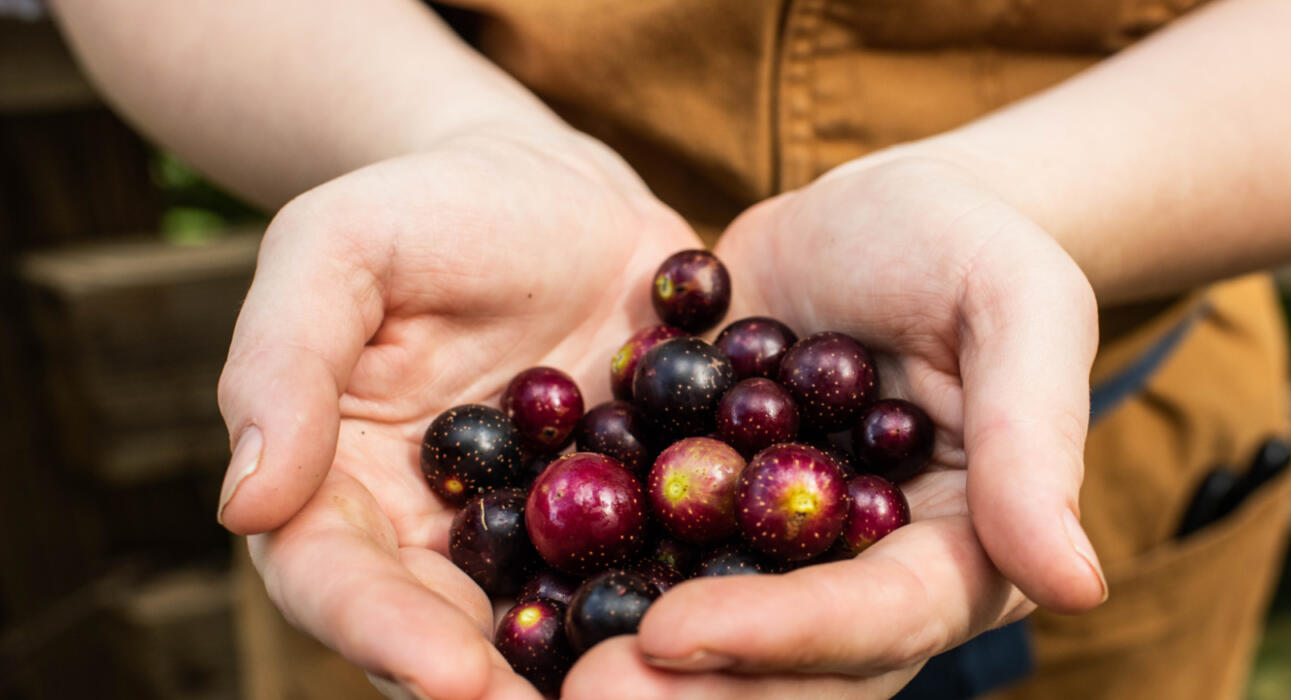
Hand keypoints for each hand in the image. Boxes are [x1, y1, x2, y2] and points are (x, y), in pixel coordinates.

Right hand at [217, 128, 701, 698]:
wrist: (551, 189)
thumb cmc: (424, 209)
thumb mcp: (334, 249)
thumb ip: (284, 363)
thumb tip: (245, 505)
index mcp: (344, 490)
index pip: (341, 581)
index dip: (385, 633)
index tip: (448, 676)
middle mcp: (441, 536)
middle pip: (446, 633)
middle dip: (492, 688)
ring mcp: (545, 534)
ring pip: (553, 622)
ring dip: (591, 667)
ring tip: (649, 695)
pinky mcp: (633, 510)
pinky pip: (654, 563)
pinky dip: (683, 598)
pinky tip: (730, 625)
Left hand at [560, 156, 1107, 697]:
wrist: (871, 213)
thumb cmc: (966, 243)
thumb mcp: (1017, 306)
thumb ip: (1038, 440)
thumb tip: (1078, 586)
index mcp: (957, 554)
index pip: (875, 621)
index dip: (781, 637)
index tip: (676, 634)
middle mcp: (861, 580)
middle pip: (784, 670)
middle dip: (686, 690)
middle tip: (579, 694)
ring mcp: (776, 562)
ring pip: (704, 643)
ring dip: (623, 661)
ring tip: (526, 665)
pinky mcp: (702, 523)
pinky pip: (643, 569)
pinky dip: (580, 587)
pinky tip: (498, 592)